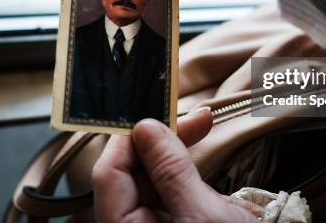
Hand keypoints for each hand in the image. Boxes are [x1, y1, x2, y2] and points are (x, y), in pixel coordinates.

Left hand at [92, 109, 259, 221]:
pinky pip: (174, 196)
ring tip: (210, 148)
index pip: (110, 174)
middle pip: (132, 175)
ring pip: (155, 182)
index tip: (159, 112)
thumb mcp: (204, 216)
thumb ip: (171, 171)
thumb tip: (147, 128)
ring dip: (182, 160)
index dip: (130, 138)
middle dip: (163, 144)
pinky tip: (215, 182)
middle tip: (197, 120)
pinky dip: (193, 181)